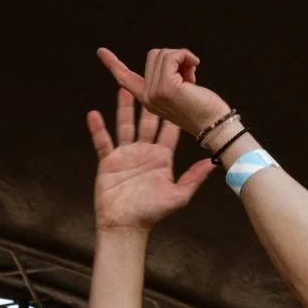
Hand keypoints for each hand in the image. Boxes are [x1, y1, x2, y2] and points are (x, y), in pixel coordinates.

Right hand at [89, 86, 212, 231]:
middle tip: (150, 82)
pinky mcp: (108, 162)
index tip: (177, 93)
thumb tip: (213, 162)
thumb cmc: (152, 213)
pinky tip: (93, 114)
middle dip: (148, 103)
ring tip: (123, 90)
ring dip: (124, 108)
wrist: (125, 226)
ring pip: (124, 126)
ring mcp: (125, 155)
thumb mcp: (178, 195)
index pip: (168, 131)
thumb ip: (194, 177)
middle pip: (146, 122)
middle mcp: (144, 152)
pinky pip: (102, 142)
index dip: (172, 113)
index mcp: (162, 158)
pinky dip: (97, 129)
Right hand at [96, 46, 228, 141]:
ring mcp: (155, 93)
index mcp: (148, 99)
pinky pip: (173, 56)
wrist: (215, 127)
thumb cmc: (205, 111)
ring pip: (163, 54)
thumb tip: (178, 57)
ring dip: (183, 58)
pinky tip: (194, 70)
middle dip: (175, 58)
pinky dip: (186, 56)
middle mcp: (147, 97)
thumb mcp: (183, 91)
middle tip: (188, 77)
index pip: (124, 78)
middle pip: (153, 55)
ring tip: (191, 78)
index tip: (101, 51)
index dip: (113, 64)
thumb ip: (173, 76)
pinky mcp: (166, 87)